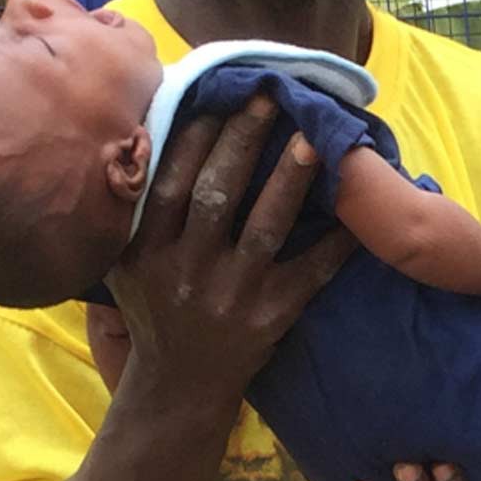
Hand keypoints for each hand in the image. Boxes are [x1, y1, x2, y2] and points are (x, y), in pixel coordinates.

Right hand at [101, 95, 356, 411]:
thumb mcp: (124, 259)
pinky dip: (334, 243)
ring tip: (312, 138)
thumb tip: (152, 124)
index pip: (168, 182)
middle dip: (243, 142)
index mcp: (143, 251)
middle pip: (216, 195)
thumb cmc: (154, 303)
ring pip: (264, 229)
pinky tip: (356, 213)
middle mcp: (184, 271)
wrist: (177, 386)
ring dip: (289, 181)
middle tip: (269, 97)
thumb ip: (134, 204)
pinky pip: (309, 273)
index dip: (195, 137)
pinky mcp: (270, 318)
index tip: (219, 94)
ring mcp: (229, 296)